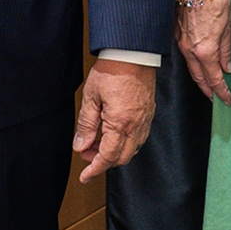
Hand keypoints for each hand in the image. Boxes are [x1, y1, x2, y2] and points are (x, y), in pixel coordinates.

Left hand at [75, 57, 154, 179]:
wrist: (133, 53)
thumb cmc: (112, 71)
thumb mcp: (91, 98)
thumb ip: (86, 125)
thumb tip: (81, 146)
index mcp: (120, 123)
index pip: (107, 157)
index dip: (94, 169)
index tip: (85, 176)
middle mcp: (136, 125)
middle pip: (121, 158)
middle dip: (102, 162)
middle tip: (87, 153)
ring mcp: (145, 120)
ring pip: (131, 149)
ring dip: (114, 153)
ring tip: (98, 141)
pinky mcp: (149, 113)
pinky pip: (139, 138)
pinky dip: (125, 143)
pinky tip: (114, 134)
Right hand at [175, 0, 230, 103]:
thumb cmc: (214, 0)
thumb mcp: (228, 26)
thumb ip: (227, 49)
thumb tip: (227, 67)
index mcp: (205, 50)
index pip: (214, 78)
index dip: (221, 91)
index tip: (227, 99)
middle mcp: (191, 50)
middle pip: (199, 77)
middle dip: (208, 90)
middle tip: (216, 98)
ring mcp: (181, 42)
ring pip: (191, 67)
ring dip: (200, 78)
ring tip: (208, 85)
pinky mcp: (177, 34)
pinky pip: (185, 55)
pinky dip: (193, 64)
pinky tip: (199, 64)